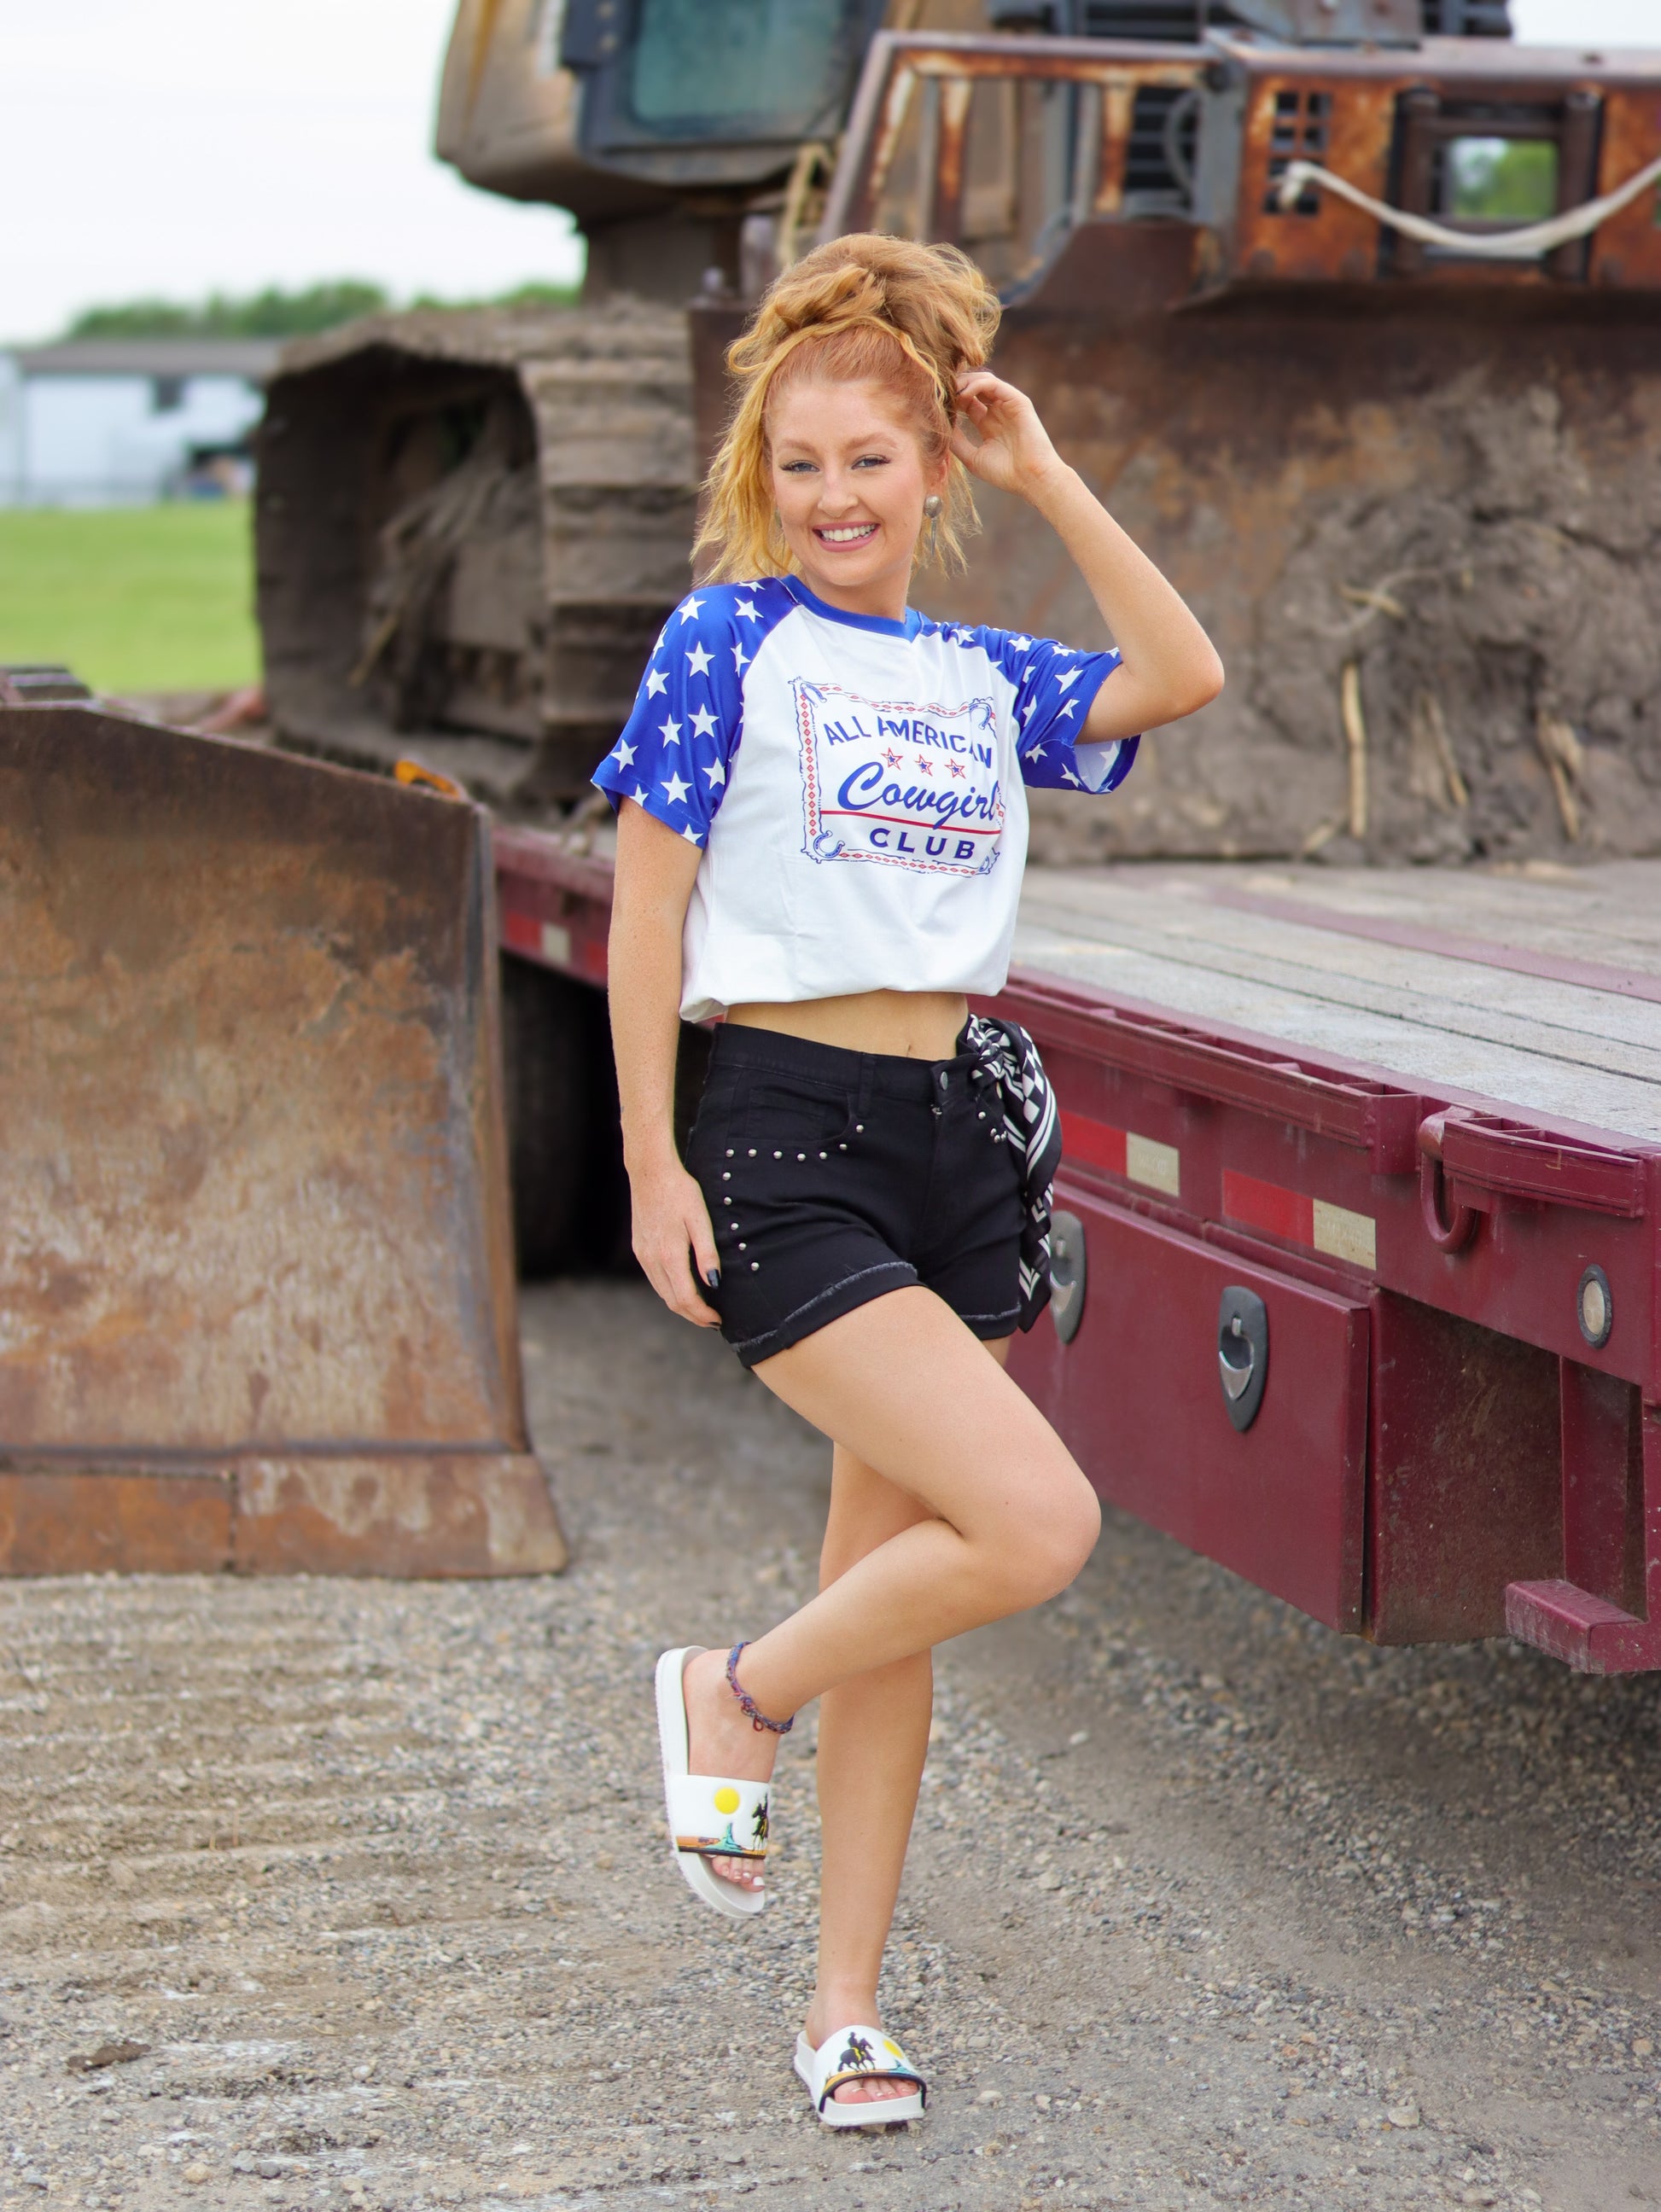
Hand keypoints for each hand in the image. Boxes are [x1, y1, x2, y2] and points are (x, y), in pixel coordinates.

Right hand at [629, 1156, 722, 1326]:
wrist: (650, 1172)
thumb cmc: (680, 1191)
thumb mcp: (700, 1219)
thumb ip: (707, 1253)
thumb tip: (714, 1284)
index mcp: (669, 1254)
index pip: (686, 1299)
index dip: (703, 1314)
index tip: (718, 1319)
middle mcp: (652, 1259)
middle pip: (672, 1302)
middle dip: (693, 1315)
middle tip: (713, 1320)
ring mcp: (642, 1255)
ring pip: (662, 1293)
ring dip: (681, 1305)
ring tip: (702, 1308)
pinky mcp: (639, 1249)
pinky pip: (654, 1279)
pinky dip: (670, 1290)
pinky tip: (683, 1287)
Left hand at [950, 369, 1068, 502]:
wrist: (1031, 479)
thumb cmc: (1005, 474)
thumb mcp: (972, 458)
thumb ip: (957, 441)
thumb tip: (940, 427)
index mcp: (988, 424)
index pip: (966, 402)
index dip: (951, 400)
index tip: (935, 404)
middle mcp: (998, 412)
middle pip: (973, 388)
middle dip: (955, 387)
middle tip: (940, 392)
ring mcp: (1008, 405)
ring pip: (983, 381)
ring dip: (963, 383)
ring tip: (950, 391)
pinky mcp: (1017, 401)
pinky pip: (994, 384)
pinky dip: (976, 384)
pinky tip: (963, 394)